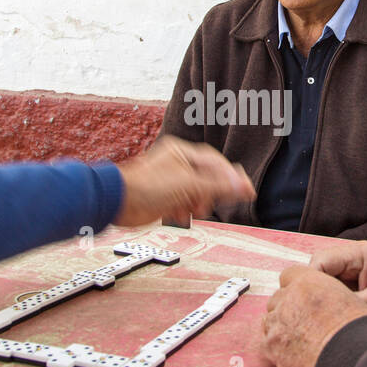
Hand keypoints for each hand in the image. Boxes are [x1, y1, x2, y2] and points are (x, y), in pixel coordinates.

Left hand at [113, 136, 254, 226]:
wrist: (119, 202)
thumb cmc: (147, 186)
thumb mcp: (190, 184)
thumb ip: (218, 187)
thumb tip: (243, 186)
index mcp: (183, 153)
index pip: (216, 163)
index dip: (231, 177)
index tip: (246, 190)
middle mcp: (178, 165)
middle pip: (207, 180)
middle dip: (210, 194)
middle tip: (210, 203)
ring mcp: (171, 182)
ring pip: (196, 194)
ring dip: (196, 204)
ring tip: (192, 209)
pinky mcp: (164, 198)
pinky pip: (184, 204)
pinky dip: (183, 211)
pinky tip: (177, 214)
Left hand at [261, 265, 366, 366]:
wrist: (351, 359)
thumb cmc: (357, 332)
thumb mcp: (348, 299)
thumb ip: (327, 295)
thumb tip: (324, 302)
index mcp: (309, 281)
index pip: (289, 275)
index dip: (295, 287)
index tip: (301, 298)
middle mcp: (289, 297)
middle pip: (277, 298)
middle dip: (287, 309)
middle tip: (303, 323)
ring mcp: (278, 321)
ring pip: (270, 319)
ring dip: (281, 327)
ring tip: (301, 340)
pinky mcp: (271, 345)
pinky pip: (266, 341)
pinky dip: (276, 346)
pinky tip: (292, 351)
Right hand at [308, 241, 366, 318]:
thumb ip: (356, 304)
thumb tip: (329, 315)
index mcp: (357, 254)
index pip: (320, 261)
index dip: (309, 281)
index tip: (307, 303)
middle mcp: (350, 257)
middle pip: (316, 269)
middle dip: (312, 289)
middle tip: (312, 313)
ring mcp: (350, 268)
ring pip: (323, 279)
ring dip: (322, 295)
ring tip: (323, 314)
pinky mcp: (352, 279)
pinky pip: (333, 286)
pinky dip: (331, 298)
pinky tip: (333, 313)